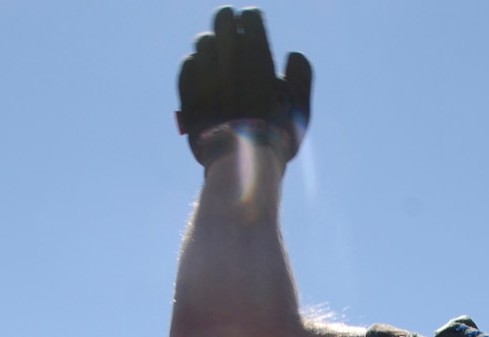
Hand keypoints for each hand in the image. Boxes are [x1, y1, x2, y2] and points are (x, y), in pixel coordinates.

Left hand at [176, 7, 312, 165]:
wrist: (240, 168)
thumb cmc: (276, 138)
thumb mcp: (300, 108)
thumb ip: (301, 76)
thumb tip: (292, 54)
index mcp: (258, 57)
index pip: (250, 17)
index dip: (252, 18)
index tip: (252, 23)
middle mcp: (228, 60)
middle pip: (222, 19)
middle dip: (228, 19)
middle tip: (230, 25)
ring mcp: (205, 75)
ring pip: (203, 42)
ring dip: (212, 44)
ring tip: (217, 54)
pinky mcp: (188, 92)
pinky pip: (187, 65)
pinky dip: (195, 65)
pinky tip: (203, 73)